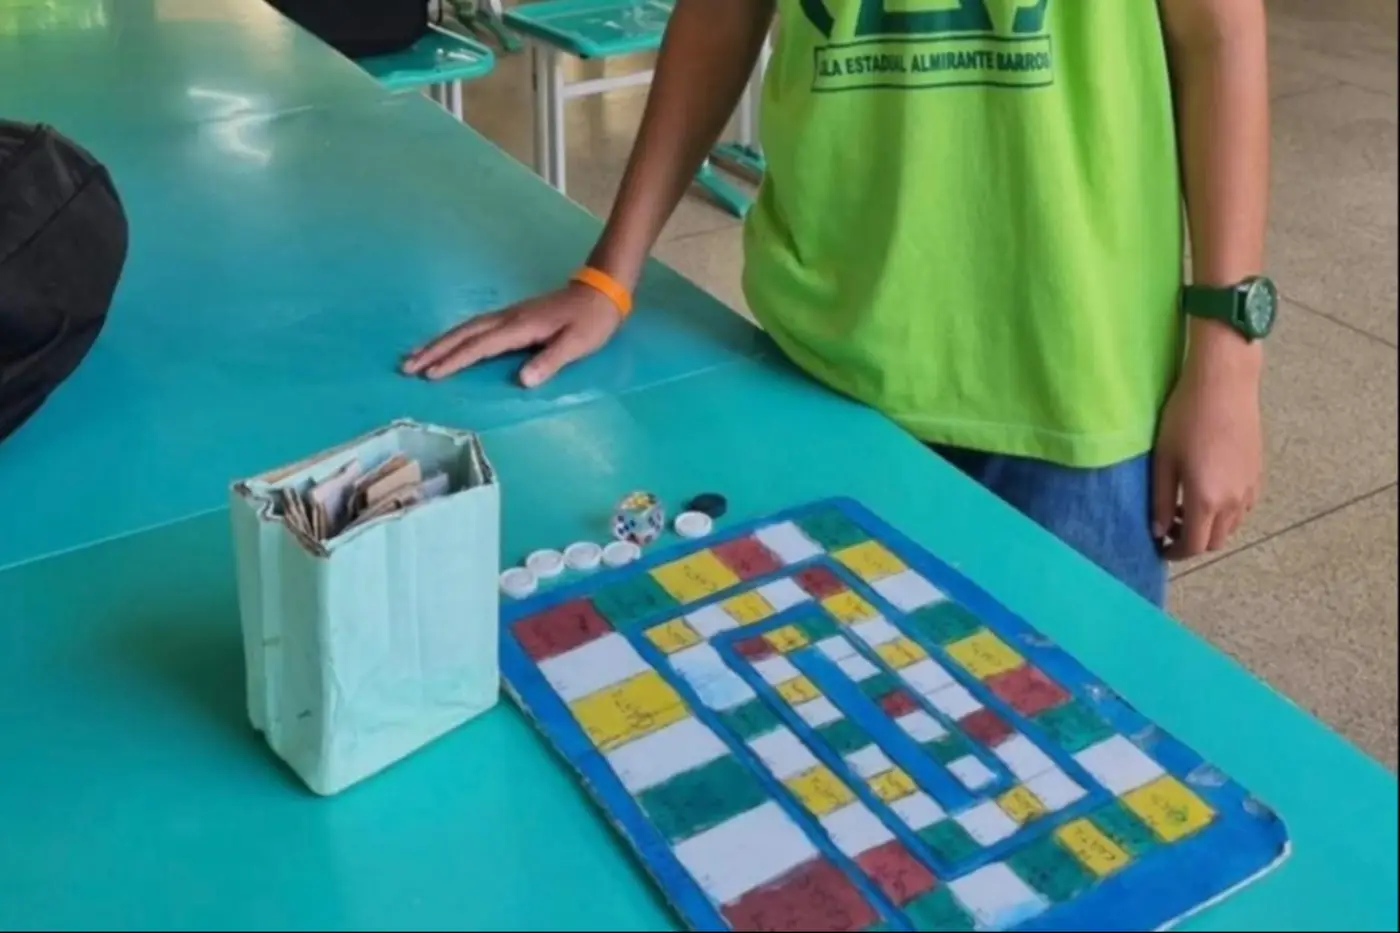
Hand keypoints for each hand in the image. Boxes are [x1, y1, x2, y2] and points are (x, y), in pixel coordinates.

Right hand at [401, 284, 623, 386]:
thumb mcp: (578, 344)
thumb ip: (551, 361)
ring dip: (438, 342)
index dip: (455, 360)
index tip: (430, 374)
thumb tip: (523, 380)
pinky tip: (445, 344)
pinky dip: (454, 336)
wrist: (600, 292)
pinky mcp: (510, 317)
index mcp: (520, 327)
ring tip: (413, 356)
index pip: (480, 346)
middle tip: (406, 366)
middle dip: (434, 350)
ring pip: (464, 328)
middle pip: (463, 334)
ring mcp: (507, 315)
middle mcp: (507, 318)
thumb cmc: (591, 322)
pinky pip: (474, 327)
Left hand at [1152, 326, 1263, 560]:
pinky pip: (1243, 508)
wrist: (1224, 386)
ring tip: (1185, 508)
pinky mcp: (1258, 475)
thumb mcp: (1163, 461)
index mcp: (1206, 501)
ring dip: (1209, 527)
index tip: (1160, 547)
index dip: (1175, 553)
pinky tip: (1208, 492)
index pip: (1192, 545)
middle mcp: (1233, 502)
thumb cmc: (1185, 419)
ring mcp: (1250, 489)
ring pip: (1231, 527)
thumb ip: (1160, 500)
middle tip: (1169, 527)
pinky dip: (1225, 513)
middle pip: (1214, 541)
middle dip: (1191, 543)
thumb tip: (1157, 530)